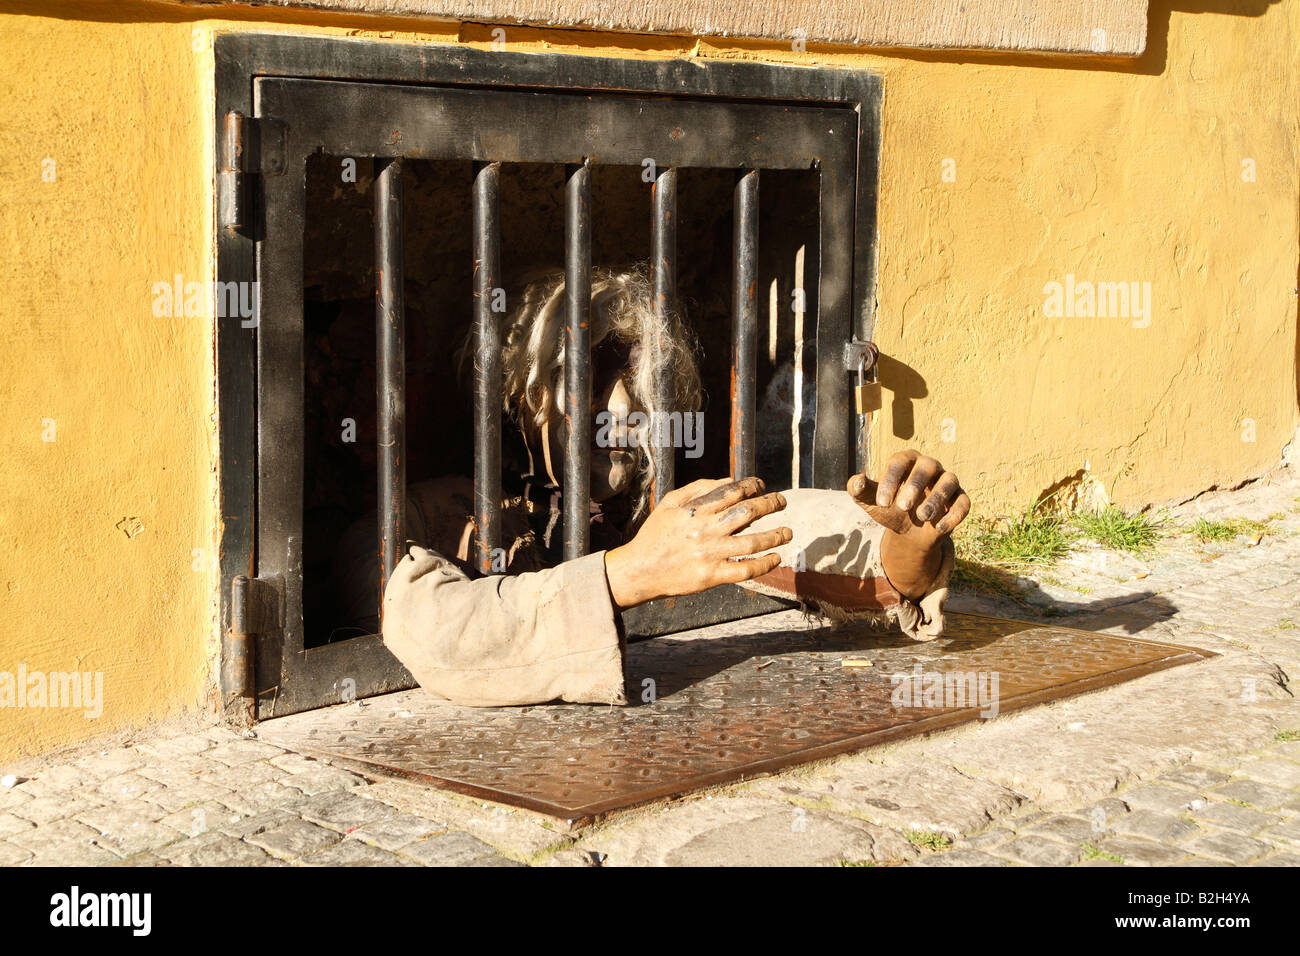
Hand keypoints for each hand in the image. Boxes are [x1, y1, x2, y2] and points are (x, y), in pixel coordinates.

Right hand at [604, 477, 790, 609]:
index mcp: (696, 510)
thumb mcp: (670, 503)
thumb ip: (698, 488)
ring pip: (752, 543)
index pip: (733, 492)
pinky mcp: (712, 576)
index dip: (753, 486)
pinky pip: (745, 570)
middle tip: (782, 502)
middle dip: (771, 504)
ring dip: (775, 536)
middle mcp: (706, 530)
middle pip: (748, 513)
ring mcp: (710, 554)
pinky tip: (776, 558)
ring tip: (788, 532)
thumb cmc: (655, 534)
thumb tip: (729, 481)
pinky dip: (764, 564)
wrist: (640, 570)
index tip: (762, 485)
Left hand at [847, 450, 969, 599]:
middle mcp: (929, 466)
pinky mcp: (960, 499)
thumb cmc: (890, 508)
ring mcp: (947, 482)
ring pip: (949, 481)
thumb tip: (856, 482)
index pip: (899, 462)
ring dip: (936, 498)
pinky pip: (963, 502)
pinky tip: (938, 528)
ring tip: (922, 516)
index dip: (890, 480)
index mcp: (906, 461)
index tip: (882, 503)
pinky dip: (953, 515)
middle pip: (927, 466)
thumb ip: (859, 490)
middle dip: (915, 485)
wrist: (908, 531)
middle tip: (903, 507)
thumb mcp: (871, 502)